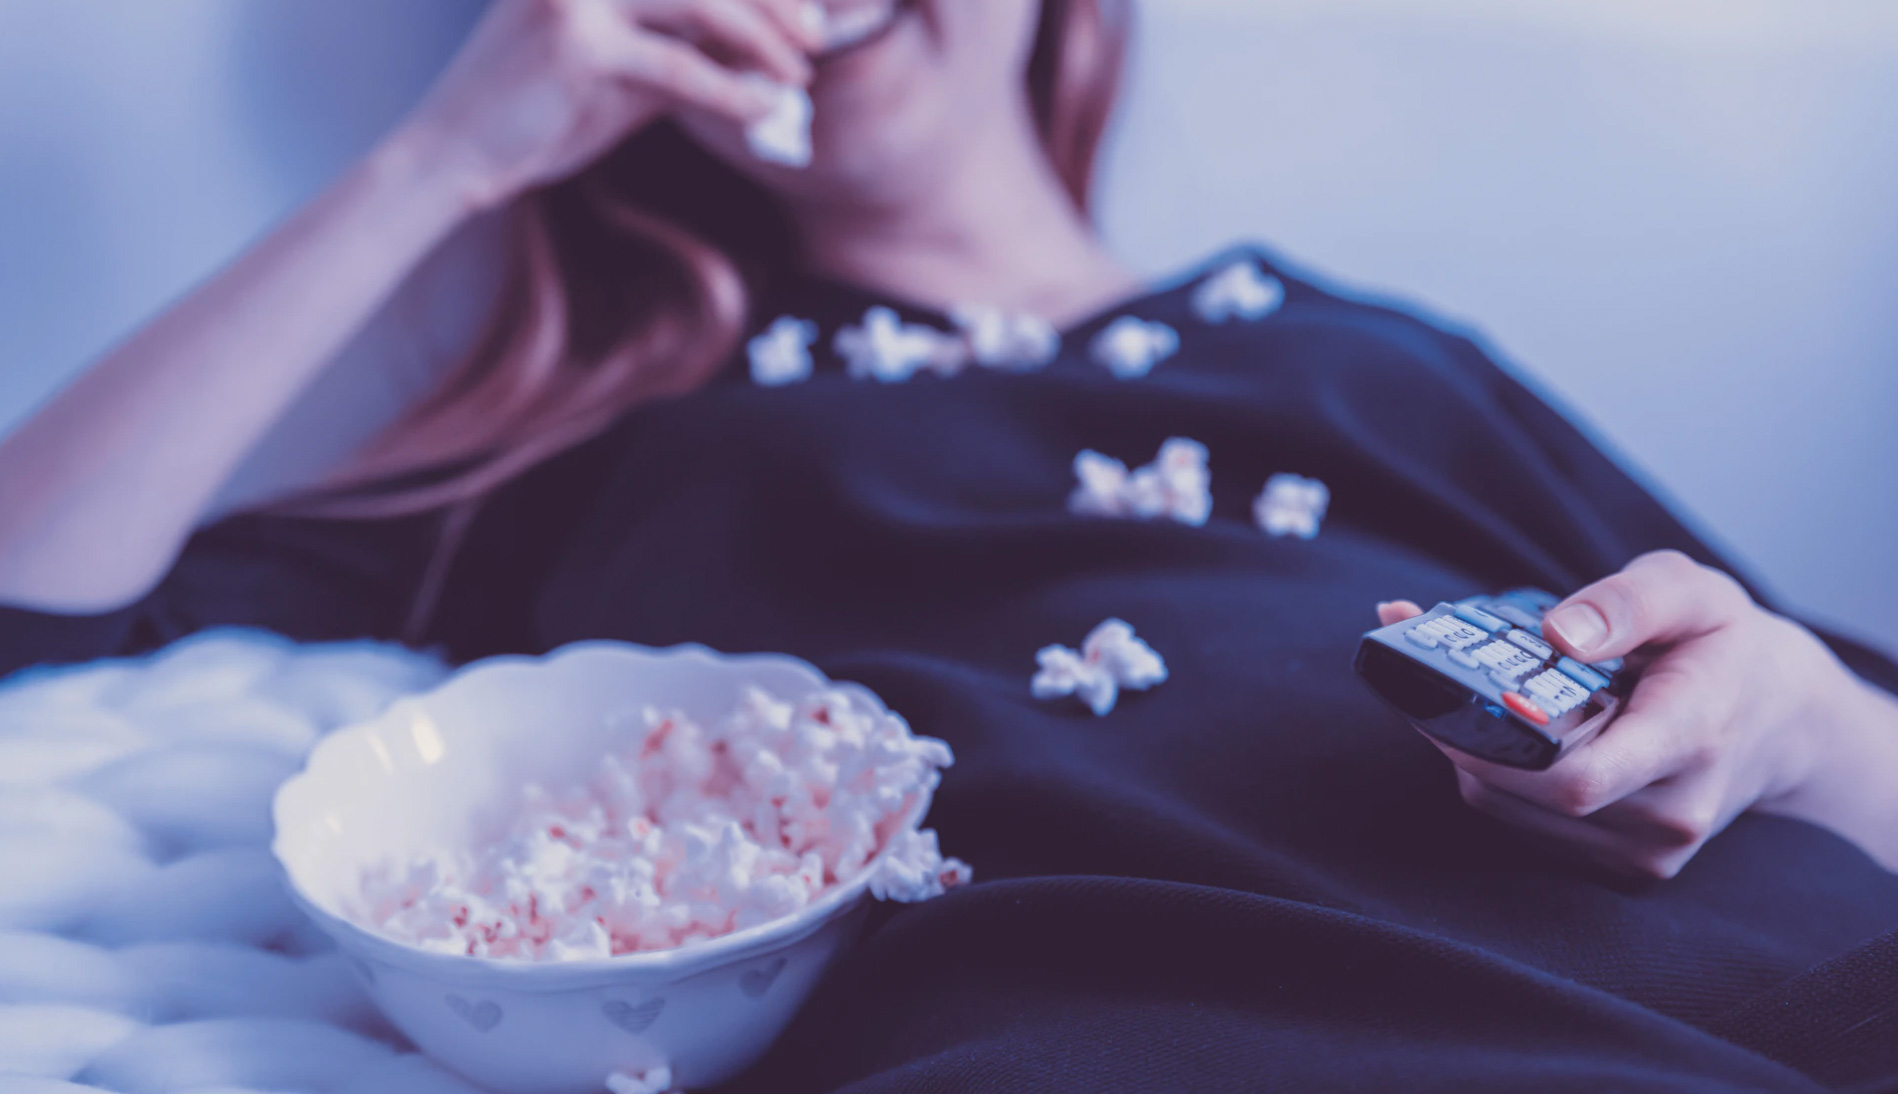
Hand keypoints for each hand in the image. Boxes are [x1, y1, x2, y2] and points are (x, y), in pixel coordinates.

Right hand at [396, 0, 820, 210]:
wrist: (458, 154)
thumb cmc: (542, 112)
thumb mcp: (626, 71)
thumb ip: (685, 49)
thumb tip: (765, 51)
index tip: (804, 10)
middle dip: (771, 0)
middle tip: (815, 38)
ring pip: (698, 2)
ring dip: (760, 40)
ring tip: (799, 74)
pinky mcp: (575, 44)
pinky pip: (677, 66)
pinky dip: (730, 89)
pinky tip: (764, 108)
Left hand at [1379, 550, 1897, 878]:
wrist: (1781, 720)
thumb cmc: (1724, 645)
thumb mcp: (1691, 591)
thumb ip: (1627, 601)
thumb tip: (1558, 632)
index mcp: (1691, 738)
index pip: (1580, 779)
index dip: (1497, 749)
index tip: (1448, 697)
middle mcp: (1672, 813)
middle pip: (1528, 794)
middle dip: (1462, 735)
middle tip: (1426, 674)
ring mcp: (1649, 852)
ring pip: (1511, 812)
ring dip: (1470, 754)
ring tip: (1465, 695)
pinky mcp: (1624, 868)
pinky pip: (1525, 825)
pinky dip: (1495, 778)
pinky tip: (1502, 733)